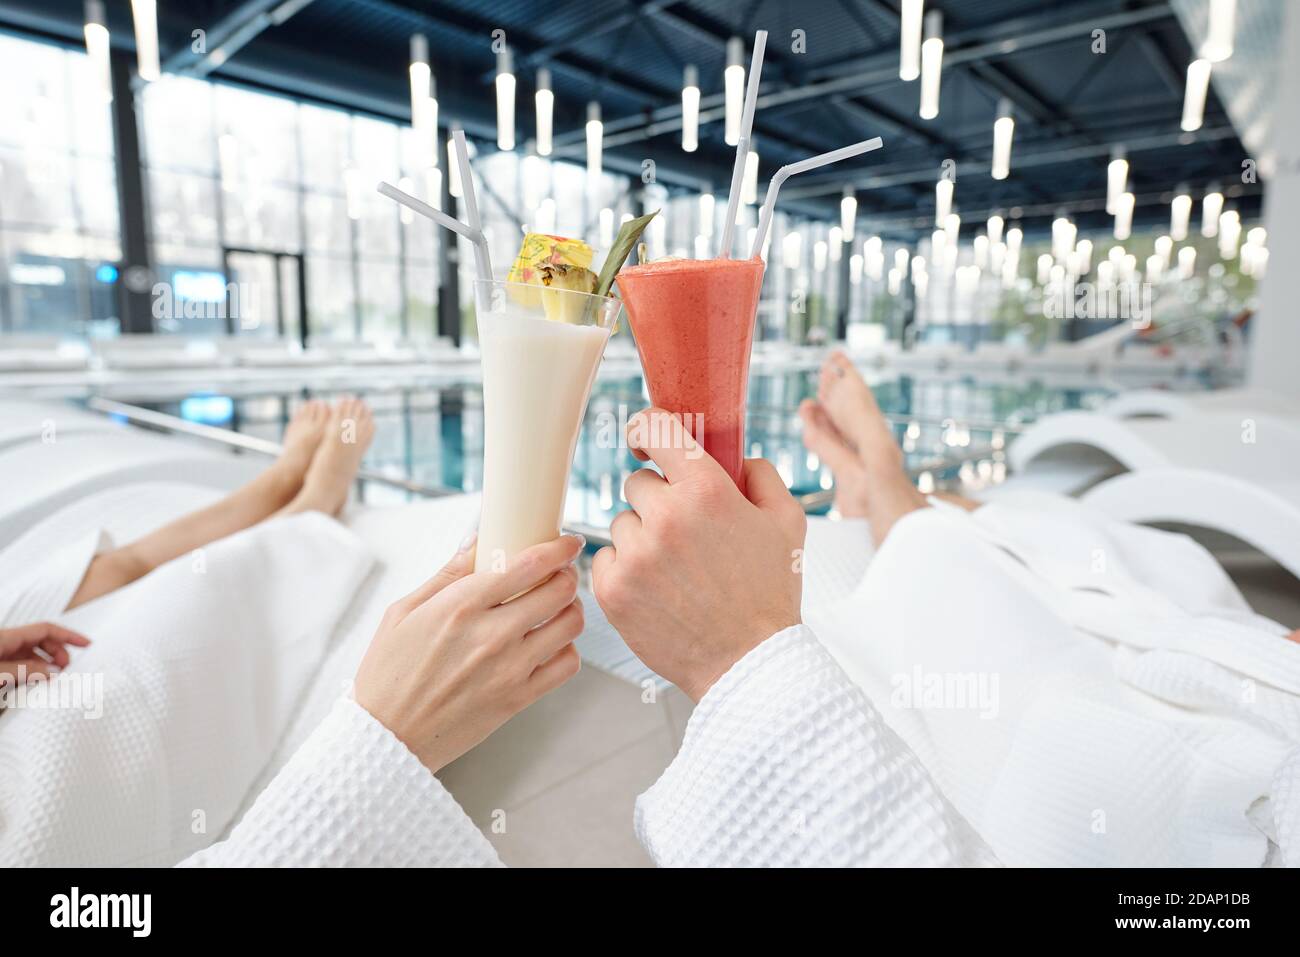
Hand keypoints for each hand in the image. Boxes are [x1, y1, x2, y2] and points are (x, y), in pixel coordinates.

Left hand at [0, 623, 90, 686]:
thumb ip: (26, 670)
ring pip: (31, 655)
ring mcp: (1, 653)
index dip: (68, 636)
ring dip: (46, 666)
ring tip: (53, 680)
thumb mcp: (0, 672)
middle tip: (67, 671)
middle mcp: (6, 642)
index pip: (46, 629)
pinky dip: (32, 673)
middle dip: (58, 655)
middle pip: (41, 642)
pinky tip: (35, 684)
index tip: (85, 644)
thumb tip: (52, 672)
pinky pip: (21, 665)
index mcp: (7, 637)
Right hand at [354, 534, 584, 772]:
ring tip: (558, 607)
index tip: (567, 543)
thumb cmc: (388, 672)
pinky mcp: (518, 699)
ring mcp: (509, 669)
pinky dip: (567, 649)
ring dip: (571, 609)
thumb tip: (477, 540)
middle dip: (567, 575)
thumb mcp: (403, 611)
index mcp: (461, 605)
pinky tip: (551, 644)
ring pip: (571, 625)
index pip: (530, 564)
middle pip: (560, 591)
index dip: (559, 549)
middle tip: (561, 574)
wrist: (386, 736)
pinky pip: (567, 665)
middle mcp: (491, 634)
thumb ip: (447, 574)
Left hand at [592, 409, 805, 701]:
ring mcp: (635, 555)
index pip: (656, 430)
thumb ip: (761, 474)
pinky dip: (626, 569)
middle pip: (637, 482)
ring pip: (622, 522)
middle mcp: (666, 517)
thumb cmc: (770, 595)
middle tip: (684, 530)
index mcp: (707, 491)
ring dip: (642, 536)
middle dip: (659, 499)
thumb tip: (734, 456)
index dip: (648, 428)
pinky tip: (658, 588)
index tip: (645, 437)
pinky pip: (607, 557)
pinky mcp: (612, 589)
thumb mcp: (787, 523)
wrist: (748, 664)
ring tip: (676, 568)